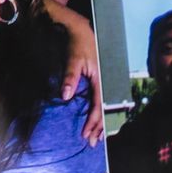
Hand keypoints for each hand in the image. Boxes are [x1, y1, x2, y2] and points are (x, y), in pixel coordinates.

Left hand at [58, 11, 106, 144]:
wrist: (81, 29)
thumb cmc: (77, 44)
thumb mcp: (72, 60)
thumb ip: (69, 78)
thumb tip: (66, 96)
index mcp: (101, 80)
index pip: (99, 107)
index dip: (93, 122)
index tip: (86, 135)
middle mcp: (106, 82)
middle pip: (105, 110)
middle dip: (98, 128)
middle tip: (91, 143)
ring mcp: (104, 81)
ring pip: (105, 107)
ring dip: (100, 123)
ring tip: (96, 137)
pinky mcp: (100, 79)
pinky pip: (103, 101)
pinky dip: (100, 113)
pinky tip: (97, 120)